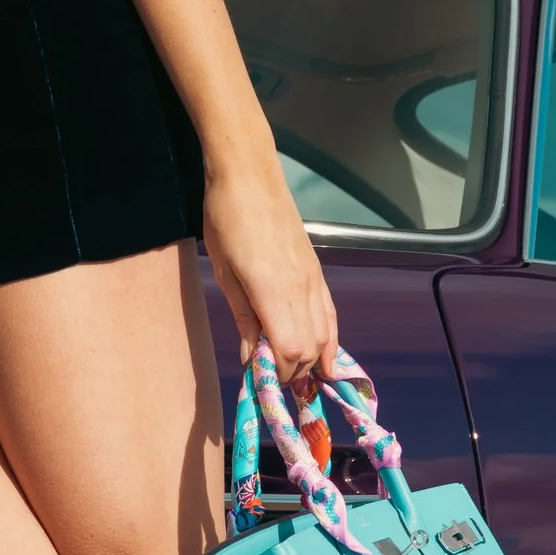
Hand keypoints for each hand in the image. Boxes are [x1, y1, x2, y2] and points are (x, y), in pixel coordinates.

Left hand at [202, 155, 337, 394]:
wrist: (249, 173)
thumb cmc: (225, 217)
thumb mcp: (224, 270)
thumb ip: (243, 317)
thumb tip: (252, 359)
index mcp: (272, 288)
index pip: (289, 351)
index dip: (277, 375)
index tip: (259, 382)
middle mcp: (301, 287)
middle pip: (310, 349)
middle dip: (292, 373)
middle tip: (270, 380)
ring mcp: (313, 278)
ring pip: (325, 334)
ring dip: (311, 360)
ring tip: (294, 375)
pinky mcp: (317, 270)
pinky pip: (330, 313)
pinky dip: (330, 339)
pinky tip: (326, 358)